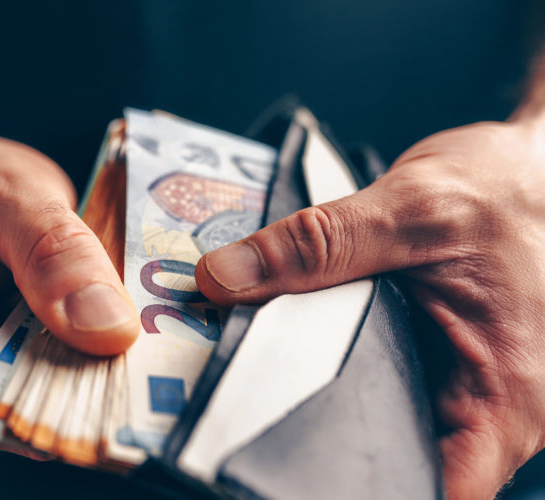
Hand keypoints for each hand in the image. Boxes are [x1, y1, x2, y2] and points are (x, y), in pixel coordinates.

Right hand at [0, 122, 138, 448]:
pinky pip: (8, 412)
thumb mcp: (18, 193)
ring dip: (64, 391)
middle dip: (67, 391)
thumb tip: (106, 329)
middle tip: (132, 359)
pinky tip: (78, 352)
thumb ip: (58, 254)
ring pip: (5, 422)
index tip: (124, 371)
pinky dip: (52, 389)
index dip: (53, 385)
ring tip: (102, 345)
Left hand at [196, 120, 544, 498]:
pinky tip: (303, 340)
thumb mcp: (410, 211)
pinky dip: (336, 364)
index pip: (432, 489)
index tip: (280, 460)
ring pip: (378, 418)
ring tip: (276, 364)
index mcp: (505, 395)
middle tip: (253, 399)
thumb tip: (225, 279)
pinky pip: (378, 383)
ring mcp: (464, 390)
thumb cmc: (504, 191)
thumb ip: (316, 246)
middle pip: (391, 456)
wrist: (530, 169)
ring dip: (326, 395)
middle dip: (322, 430)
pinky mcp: (437, 366)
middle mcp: (487, 407)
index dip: (352, 484)